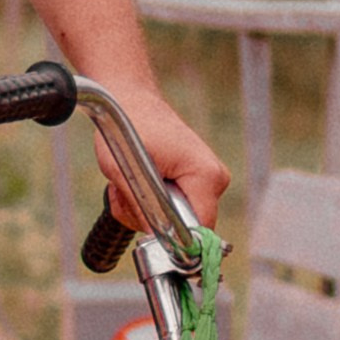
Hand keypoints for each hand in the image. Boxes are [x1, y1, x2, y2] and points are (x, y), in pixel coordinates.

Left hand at [94, 86, 229, 231]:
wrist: (131, 100)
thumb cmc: (127, 127)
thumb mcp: (124, 173)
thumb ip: (142, 208)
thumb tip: (156, 238)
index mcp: (205, 175)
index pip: (200, 229)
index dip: (173, 240)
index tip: (147, 232)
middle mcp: (215, 179)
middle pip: (184, 227)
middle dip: (149, 218)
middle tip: (126, 192)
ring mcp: (207, 179)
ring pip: (174, 219)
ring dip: (144, 208)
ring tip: (129, 181)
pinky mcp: (196, 180)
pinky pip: (173, 206)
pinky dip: (149, 200)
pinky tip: (137, 180)